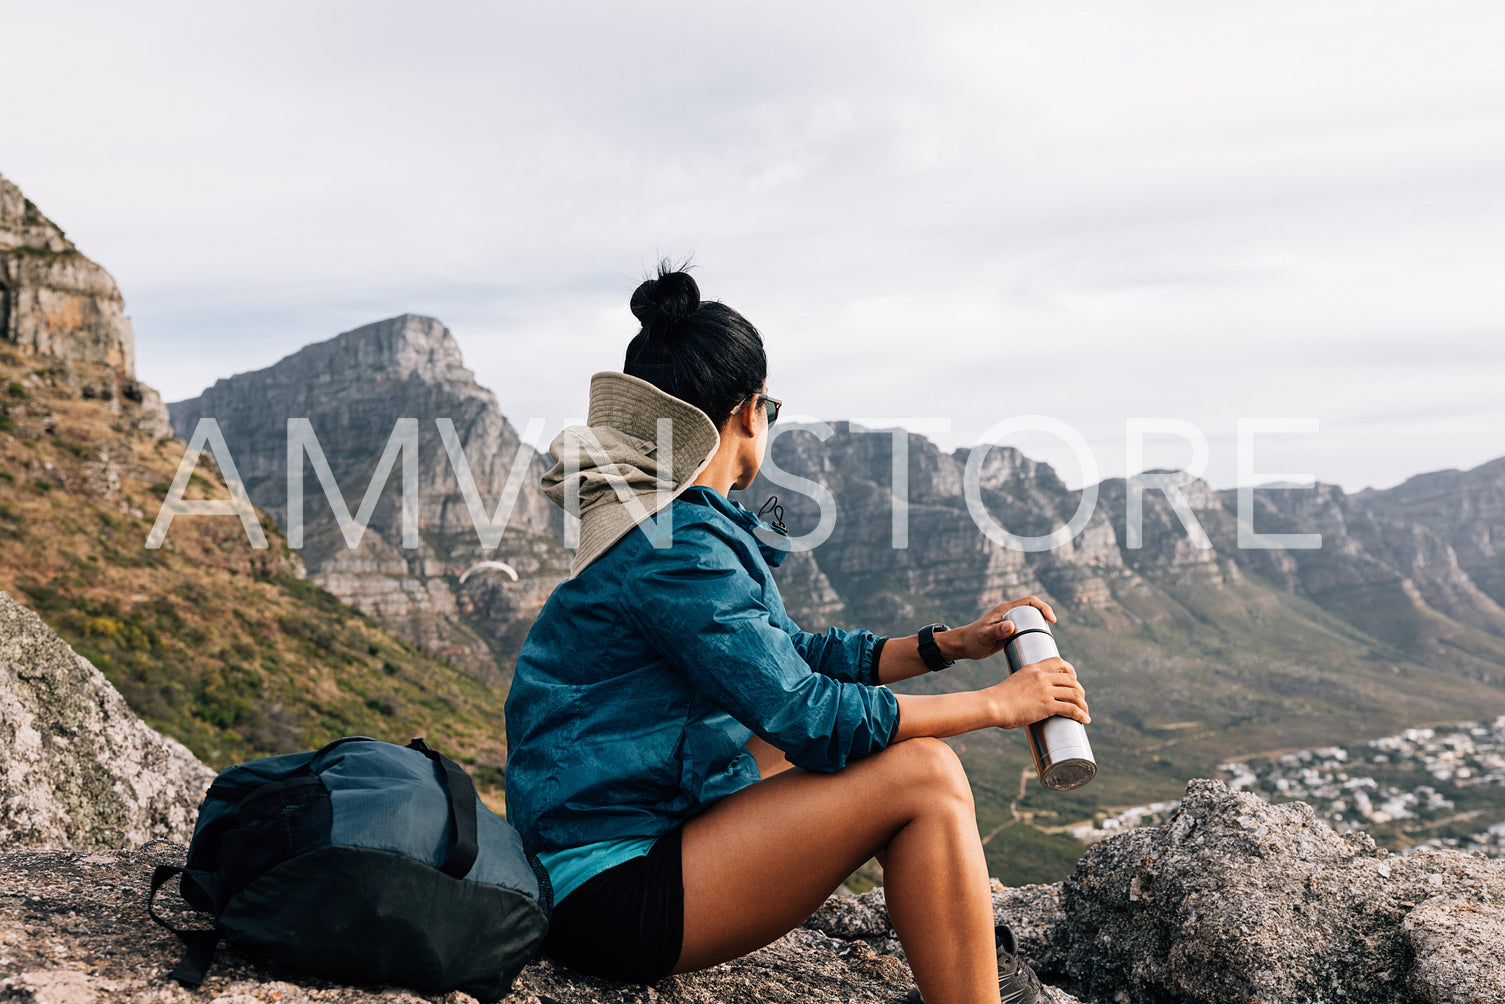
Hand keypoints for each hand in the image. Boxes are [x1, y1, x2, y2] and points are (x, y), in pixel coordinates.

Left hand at [940, 595, 1056, 661]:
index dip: (1044, 607)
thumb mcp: (985, 636)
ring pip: (1030, 620)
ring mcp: (1010, 623)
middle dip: (1045, 618)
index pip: (1030, 601)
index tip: (1052, 620)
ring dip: (1040, 626)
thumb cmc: (972, 639)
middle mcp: (1009, 614)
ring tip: (1046, 640)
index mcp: (1006, 610)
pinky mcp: (1009, 633)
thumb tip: (1012, 626)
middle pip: (1033, 610)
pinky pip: (1025, 630)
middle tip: (1048, 634)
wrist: (963, 646)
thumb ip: (997, 631)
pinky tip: (1037, 646)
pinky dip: (1033, 635)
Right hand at [986, 655, 1089, 728]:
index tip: (1073, 679)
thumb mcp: (1014, 683)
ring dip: (1082, 703)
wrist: (992, 705)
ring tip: (1084, 711)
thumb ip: (1025, 686)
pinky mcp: (1047, 705)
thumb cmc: (997, 699)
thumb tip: (1029, 699)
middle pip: (1070, 679)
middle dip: (1079, 689)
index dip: (1070, 670)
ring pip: (1074, 693)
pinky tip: (1085, 719)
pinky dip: (1081, 714)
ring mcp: (1045, 690)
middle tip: (1080, 699)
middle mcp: (1041, 676)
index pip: (1058, 661)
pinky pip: (1071, 708)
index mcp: (1032, 668)